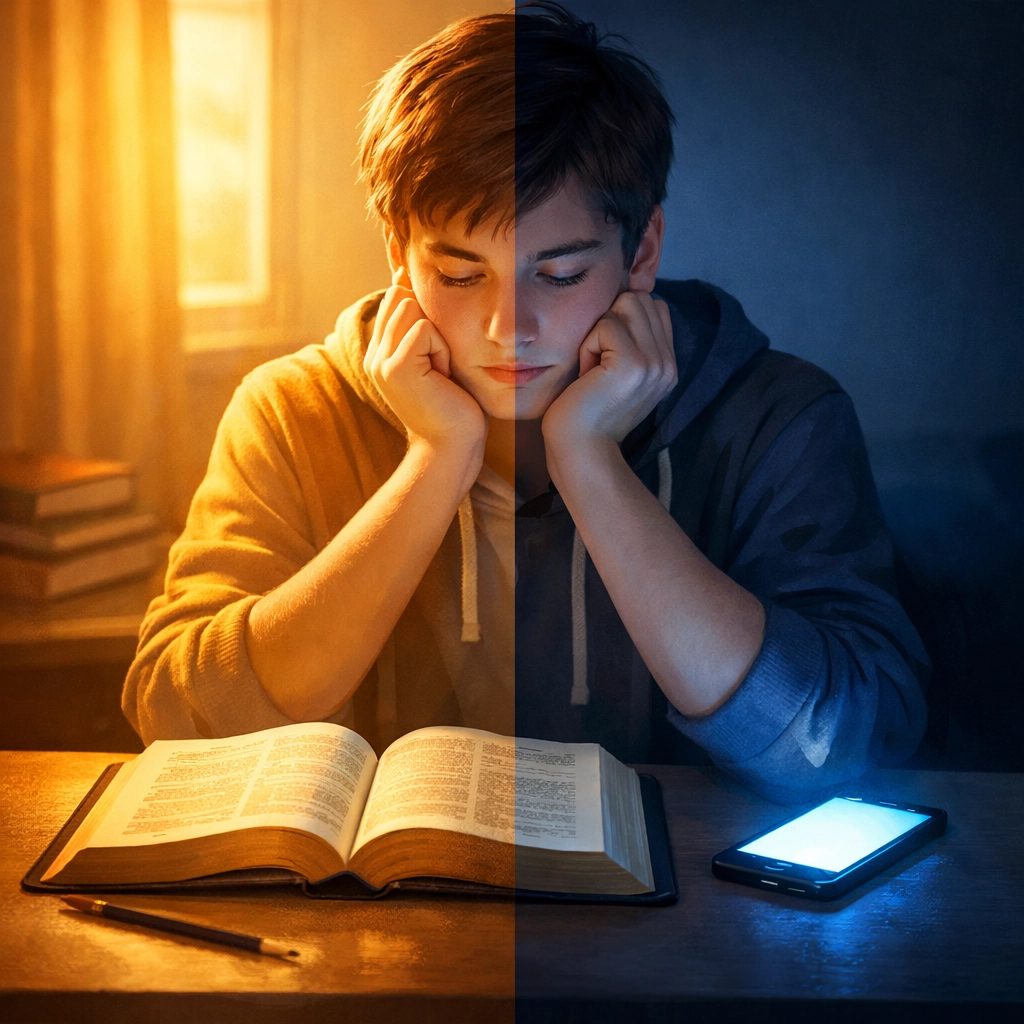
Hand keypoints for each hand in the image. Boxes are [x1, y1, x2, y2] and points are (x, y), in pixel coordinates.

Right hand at [365, 268, 486, 459]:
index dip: (424, 313)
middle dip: (431, 324)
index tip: (434, 353)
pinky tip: (440, 378)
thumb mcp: (434, 356)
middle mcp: (374, 354)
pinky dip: (441, 350)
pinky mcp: (395, 367)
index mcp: (380, 351)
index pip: (396, 296)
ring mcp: (380, 361)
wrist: (451, 447)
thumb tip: (407, 277)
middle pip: (402, 296)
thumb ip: (420, 324)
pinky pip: (425, 330)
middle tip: (437, 365)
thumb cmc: (452, 404)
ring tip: (438, 372)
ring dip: (437, 338)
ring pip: (412, 308)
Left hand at [542, 290, 675, 451]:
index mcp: (668, 365)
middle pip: (639, 298)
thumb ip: (631, 341)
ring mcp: (655, 363)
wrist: (580, 451)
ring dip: (599, 332)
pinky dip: (587, 346)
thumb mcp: (617, 373)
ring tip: (594, 368)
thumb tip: (621, 300)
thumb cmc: (586, 413)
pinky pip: (605, 325)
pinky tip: (587, 375)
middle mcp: (668, 363)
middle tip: (598, 363)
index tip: (607, 358)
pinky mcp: (633, 364)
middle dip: (609, 322)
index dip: (622, 320)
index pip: (654, 306)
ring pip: (625, 304)